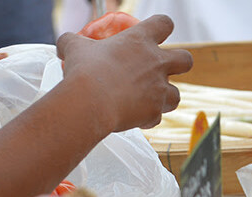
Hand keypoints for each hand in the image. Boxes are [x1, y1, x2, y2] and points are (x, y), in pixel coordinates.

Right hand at [56, 14, 192, 132]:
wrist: (89, 102)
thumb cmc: (84, 71)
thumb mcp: (75, 48)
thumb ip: (74, 42)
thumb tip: (65, 43)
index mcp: (140, 41)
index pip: (164, 23)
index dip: (162, 26)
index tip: (157, 33)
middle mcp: (156, 63)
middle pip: (186, 59)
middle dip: (179, 64)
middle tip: (164, 69)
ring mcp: (158, 89)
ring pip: (177, 94)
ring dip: (165, 97)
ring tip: (149, 99)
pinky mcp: (155, 112)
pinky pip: (157, 117)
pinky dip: (147, 118)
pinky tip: (135, 118)